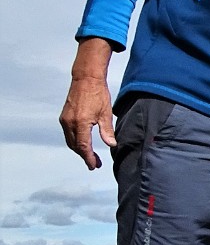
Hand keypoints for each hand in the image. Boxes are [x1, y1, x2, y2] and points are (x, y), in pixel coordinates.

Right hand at [59, 38, 116, 169]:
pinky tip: (84, 143)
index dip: (89, 158)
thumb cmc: (98, 94)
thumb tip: (111, 145)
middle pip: (75, 146)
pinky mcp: (64, 116)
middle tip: (96, 163)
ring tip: (91, 156)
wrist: (86, 78)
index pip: (84, 147)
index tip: (95, 166)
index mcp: (80, 123)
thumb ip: (107, 131)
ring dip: (79, 149)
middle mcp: (69, 123)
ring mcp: (65, 119)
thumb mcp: (106, 113)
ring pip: (70, 141)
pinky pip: (68, 134)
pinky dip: (75, 141)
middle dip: (85, 156)